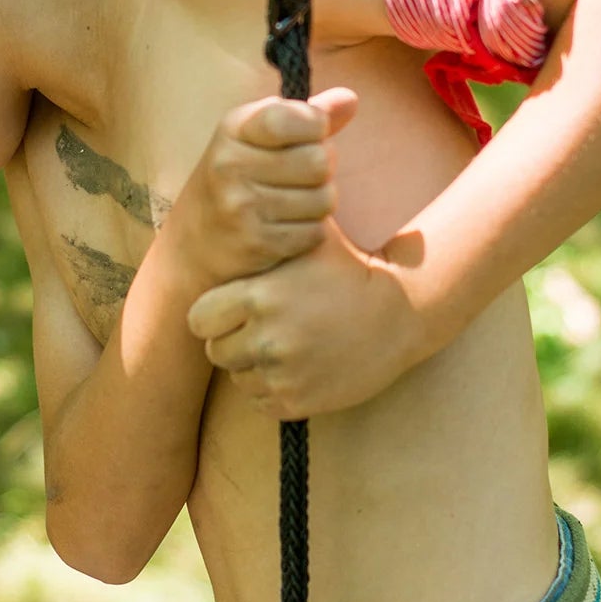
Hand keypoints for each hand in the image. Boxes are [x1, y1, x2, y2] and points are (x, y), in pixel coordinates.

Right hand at [165, 87, 358, 293]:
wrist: (193, 243)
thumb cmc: (238, 178)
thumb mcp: (259, 137)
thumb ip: (306, 116)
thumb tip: (351, 99)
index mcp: (234, 130)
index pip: (291, 117)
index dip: (315, 126)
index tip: (310, 134)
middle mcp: (231, 165)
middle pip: (319, 161)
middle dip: (323, 169)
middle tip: (305, 175)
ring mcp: (240, 206)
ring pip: (323, 200)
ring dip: (320, 203)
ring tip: (297, 201)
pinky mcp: (254, 242)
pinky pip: (314, 233)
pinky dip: (310, 232)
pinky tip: (289, 227)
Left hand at [186, 219, 421, 419]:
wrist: (402, 312)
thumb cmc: (350, 269)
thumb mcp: (309, 240)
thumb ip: (269, 230)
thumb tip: (242, 198)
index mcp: (259, 297)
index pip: (198, 319)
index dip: (212, 315)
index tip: (232, 310)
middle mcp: (266, 338)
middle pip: (216, 351)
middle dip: (233, 341)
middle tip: (261, 329)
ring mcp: (283, 374)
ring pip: (238, 378)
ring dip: (252, 366)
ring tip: (283, 347)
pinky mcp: (299, 401)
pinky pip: (260, 403)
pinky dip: (271, 390)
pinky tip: (294, 369)